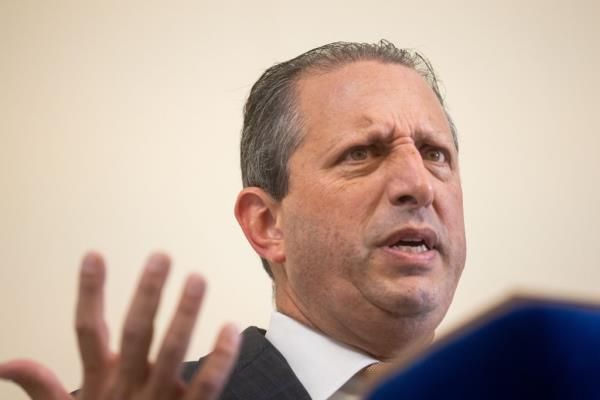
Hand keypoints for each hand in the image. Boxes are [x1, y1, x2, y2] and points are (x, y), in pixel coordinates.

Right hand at [0, 252, 240, 399]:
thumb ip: (41, 388)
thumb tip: (5, 364)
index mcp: (98, 384)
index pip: (87, 331)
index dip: (89, 293)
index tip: (94, 255)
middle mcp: (127, 387)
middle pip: (136, 333)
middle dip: (148, 294)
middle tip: (161, 257)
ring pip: (173, 352)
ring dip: (185, 314)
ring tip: (196, 278)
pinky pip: (208, 385)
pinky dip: (221, 358)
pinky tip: (231, 329)